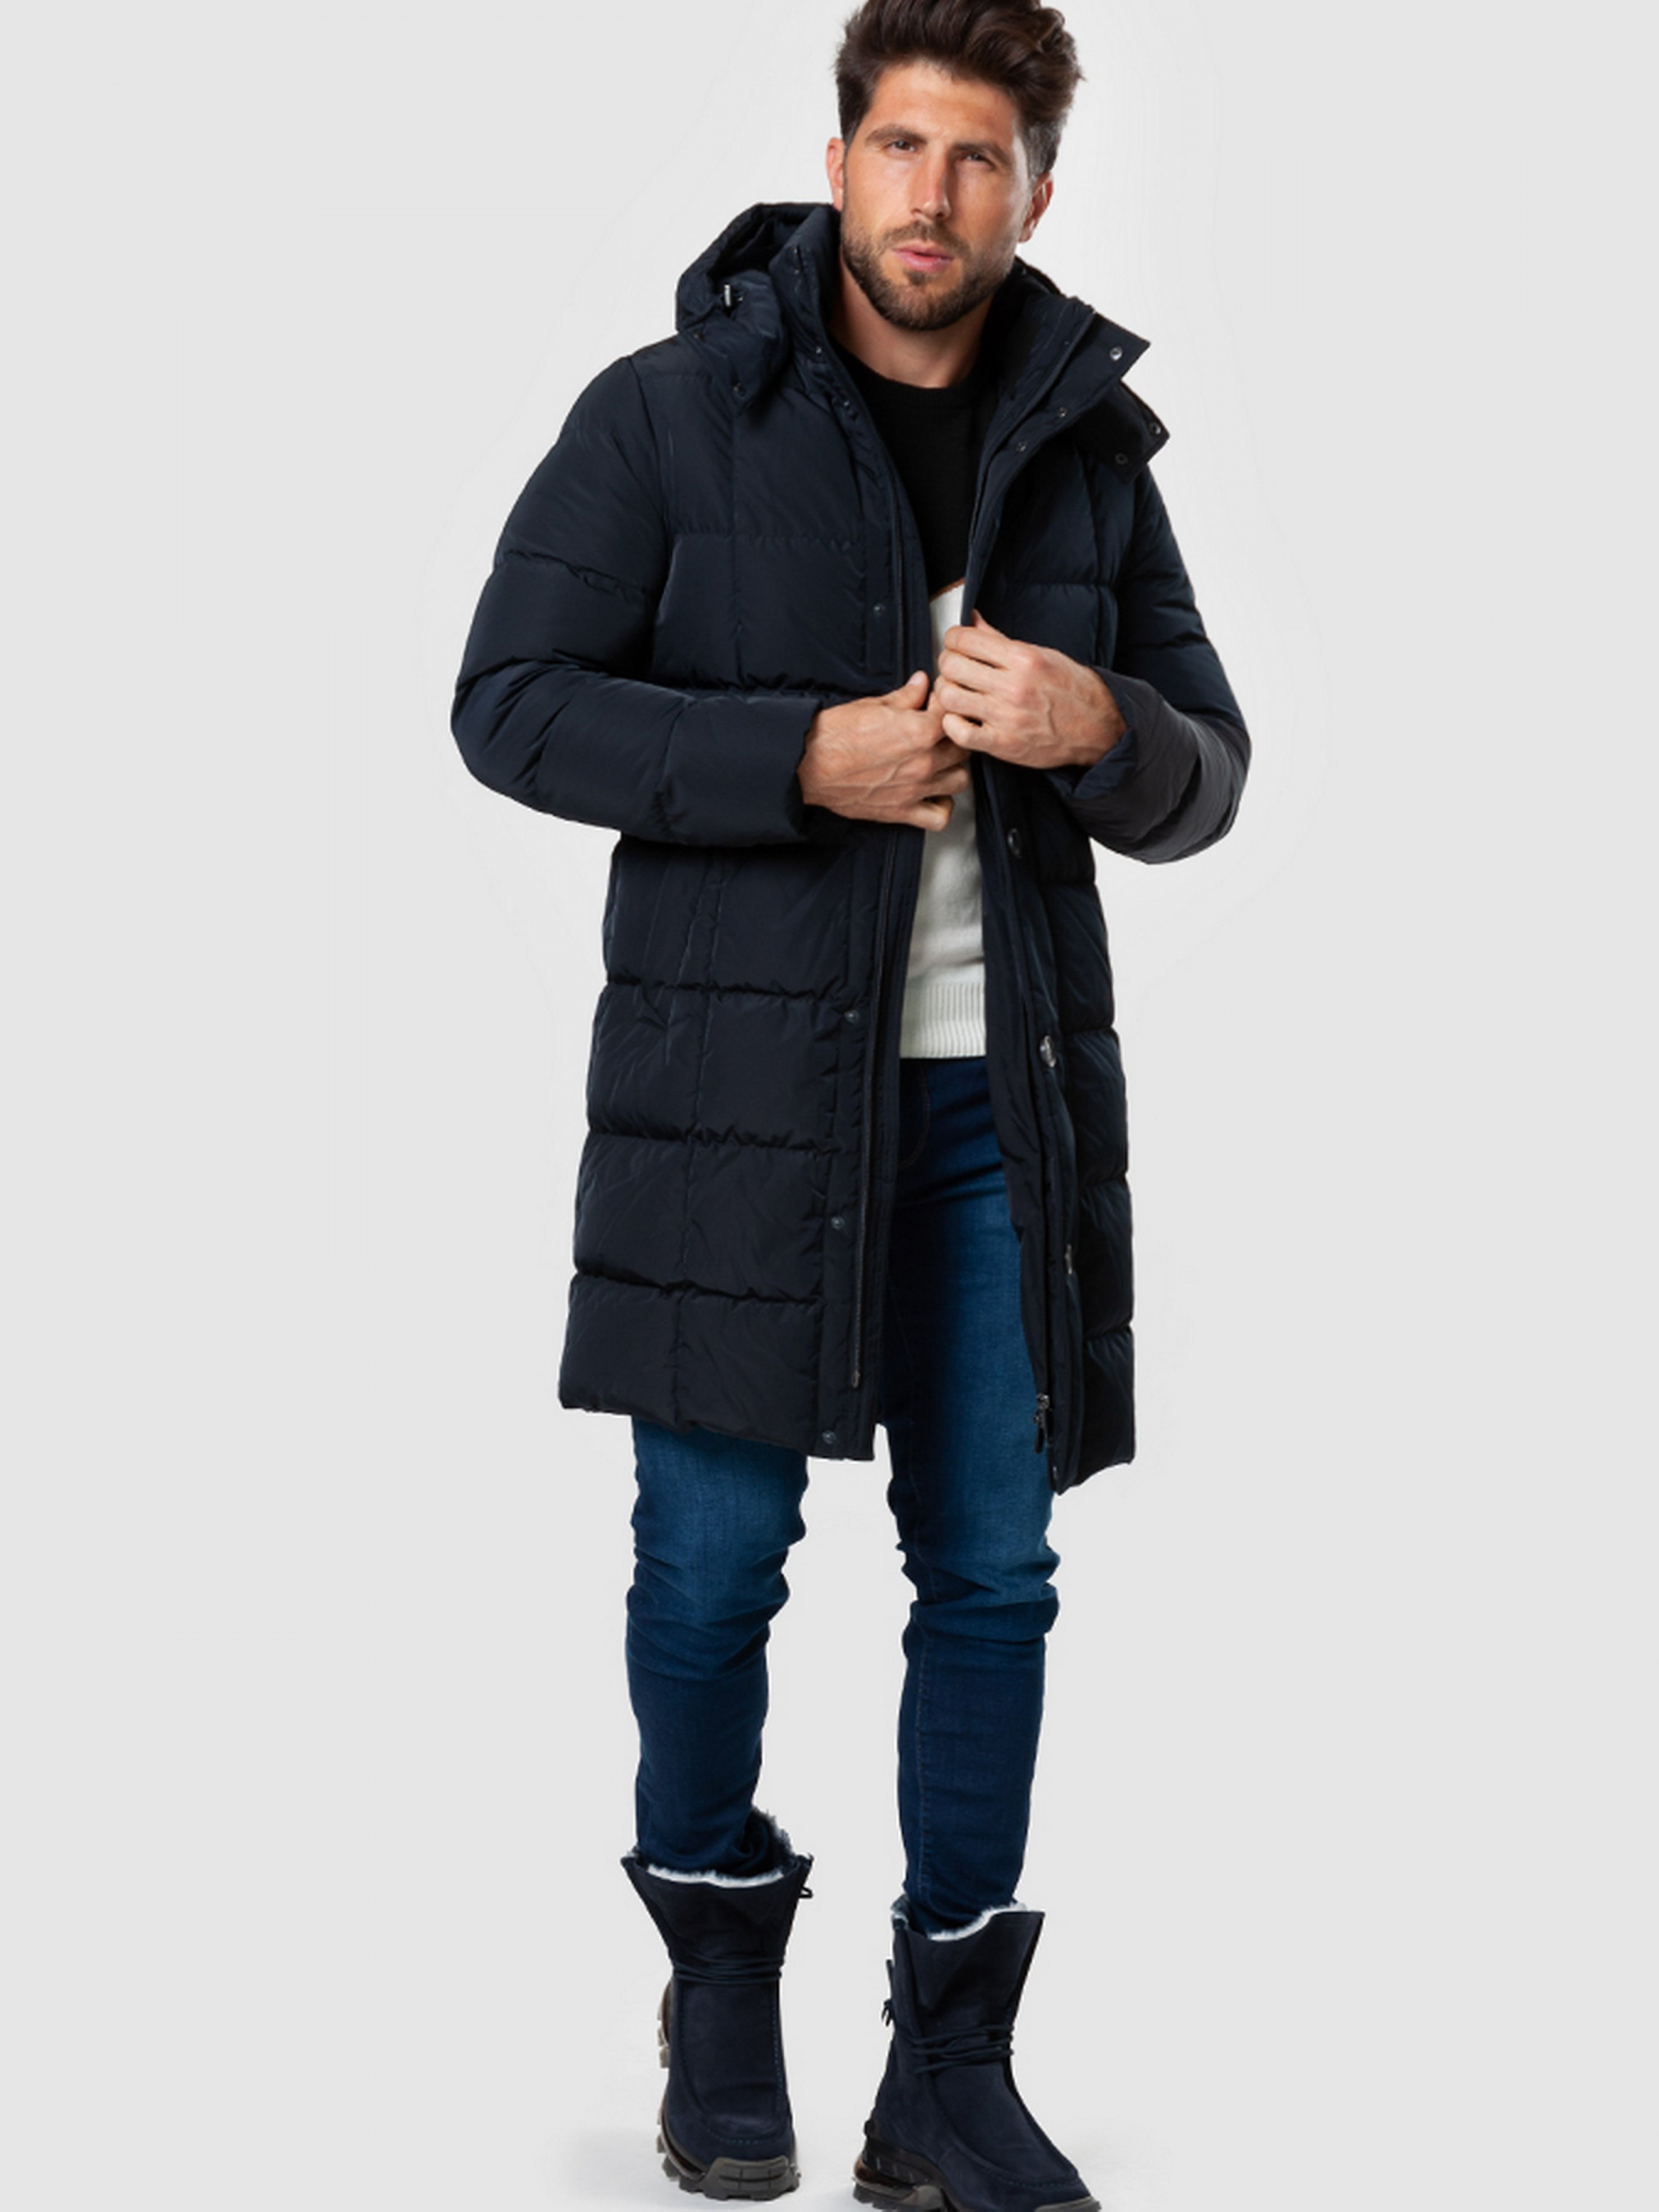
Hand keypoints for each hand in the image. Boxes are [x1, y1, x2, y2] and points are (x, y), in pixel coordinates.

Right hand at [799, 671, 971, 830]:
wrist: (807, 764)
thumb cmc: (834, 734)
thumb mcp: (873, 705)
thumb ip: (906, 696)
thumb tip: (921, 684)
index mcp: (919, 731)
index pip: (954, 716)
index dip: (946, 707)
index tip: (936, 706)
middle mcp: (923, 762)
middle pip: (962, 749)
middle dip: (953, 738)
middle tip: (939, 734)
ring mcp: (915, 789)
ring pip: (960, 781)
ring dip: (953, 770)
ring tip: (940, 763)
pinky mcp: (901, 811)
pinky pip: (940, 817)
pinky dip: (942, 807)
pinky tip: (934, 794)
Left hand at [934, 612, 1126, 771]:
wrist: (1096, 727)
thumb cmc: (1071, 689)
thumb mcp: (1041, 654)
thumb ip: (1000, 640)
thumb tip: (972, 619)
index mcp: (1023, 659)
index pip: (966, 639)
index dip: (953, 638)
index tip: (956, 643)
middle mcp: (1013, 687)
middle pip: (952, 666)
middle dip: (947, 663)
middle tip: (954, 667)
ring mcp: (1006, 717)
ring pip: (949, 698)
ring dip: (946, 693)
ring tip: (956, 692)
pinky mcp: (1003, 744)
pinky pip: (959, 733)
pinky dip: (951, 724)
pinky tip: (960, 718)